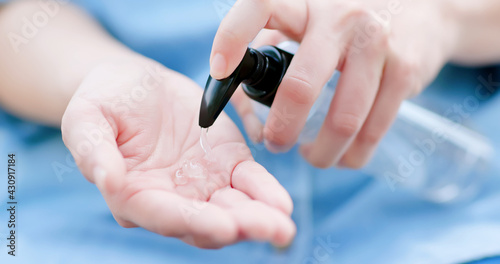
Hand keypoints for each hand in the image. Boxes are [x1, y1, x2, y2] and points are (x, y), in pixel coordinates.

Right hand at [61, 58, 294, 248]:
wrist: (135, 83)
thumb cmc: (104, 100)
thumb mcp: (86, 117)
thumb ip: (93, 150)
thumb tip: (107, 180)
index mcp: (134, 194)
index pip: (165, 216)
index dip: (194, 223)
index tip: (224, 227)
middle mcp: (171, 198)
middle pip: (206, 222)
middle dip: (239, 227)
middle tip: (271, 229)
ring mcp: (201, 185)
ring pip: (232, 208)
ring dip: (259, 218)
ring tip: (283, 224)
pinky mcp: (225, 165)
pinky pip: (248, 182)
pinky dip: (265, 192)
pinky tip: (282, 203)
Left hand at [210, 0, 458, 167]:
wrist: (423, 11)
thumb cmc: (347, 25)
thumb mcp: (307, 24)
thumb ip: (271, 56)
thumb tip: (246, 115)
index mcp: (305, 1)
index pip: (259, 6)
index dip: (232, 37)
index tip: (218, 70)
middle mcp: (339, 16)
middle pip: (300, 87)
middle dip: (281, 130)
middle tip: (275, 144)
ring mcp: (376, 43)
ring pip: (342, 121)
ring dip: (320, 153)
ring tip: (309, 155)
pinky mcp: (404, 70)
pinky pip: (372, 130)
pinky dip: (351, 155)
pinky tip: (341, 155)